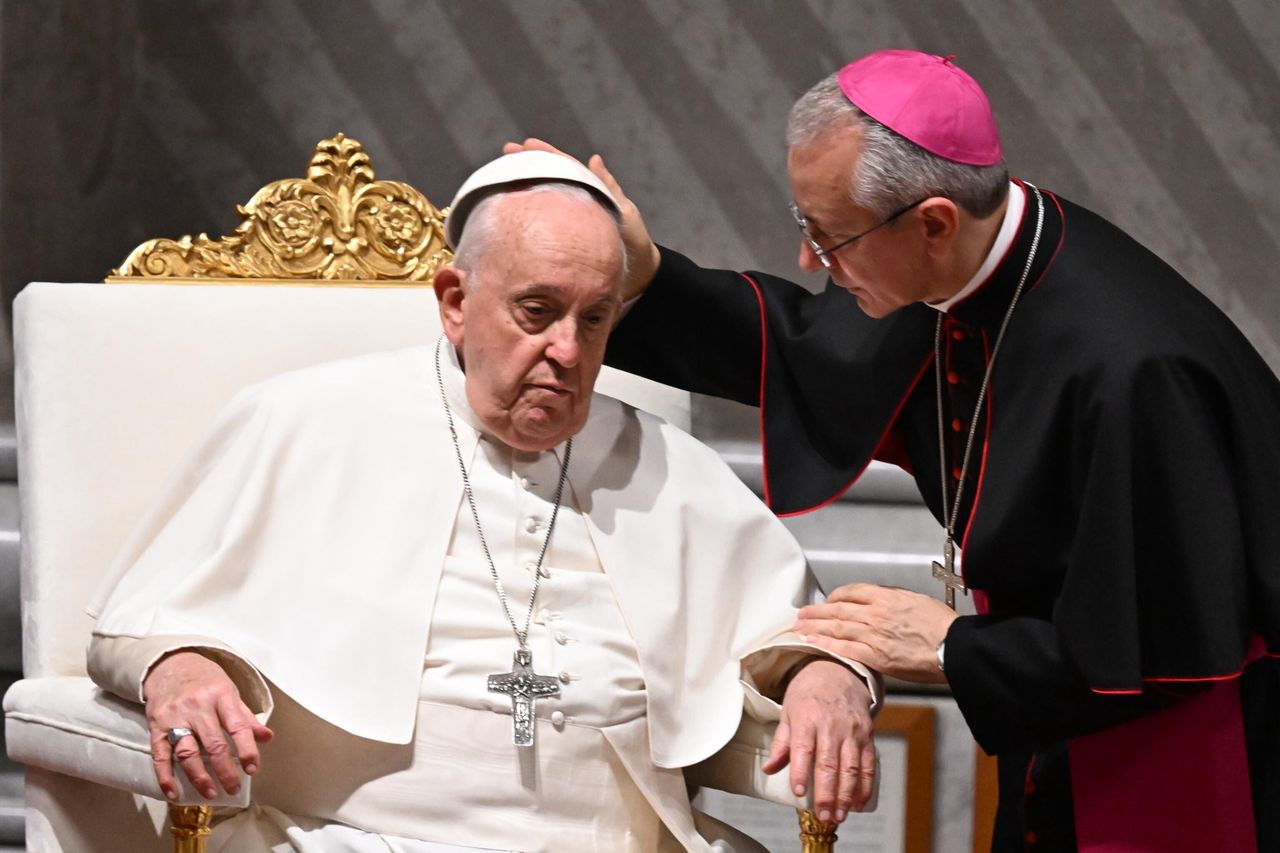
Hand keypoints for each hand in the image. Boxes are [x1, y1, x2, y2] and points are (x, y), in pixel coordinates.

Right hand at [143, 650, 272, 799]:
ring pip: (187, 752)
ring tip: (209, 793)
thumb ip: (246, 717)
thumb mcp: (230, 690)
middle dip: (225, 770)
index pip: (238, 727)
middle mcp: (198, 706)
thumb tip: (267, 738)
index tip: (252, 769)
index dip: (247, 750)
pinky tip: (173, 793)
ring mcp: (175, 716)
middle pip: (213, 744)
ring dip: (198, 777)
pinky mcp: (156, 725)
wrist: (169, 663)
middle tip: (233, 788)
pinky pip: (160, 755)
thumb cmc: (205, 680)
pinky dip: (165, 776)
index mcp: (221, 696)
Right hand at [501, 137, 659, 299]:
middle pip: (548, 179)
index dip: (546, 154)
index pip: (565, 168)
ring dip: (523, 187)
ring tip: (500, 177)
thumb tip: (594, 159)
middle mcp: (574, 206)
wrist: (637, 276)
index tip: (526, 144)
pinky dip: (526, 217)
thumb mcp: (624, 213)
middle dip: (527, 165)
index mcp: (590, 193)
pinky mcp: (561, 244)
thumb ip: (609, 189)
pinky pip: (540, 226)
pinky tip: (508, 213)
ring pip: (542, 200)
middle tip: (505, 153)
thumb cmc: (634, 242)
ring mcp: (566, 224)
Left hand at [762, 659, 874, 822]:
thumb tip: (770, 769)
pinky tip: (859, 803)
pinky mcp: (867, 735)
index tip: (798, 791)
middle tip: (823, 816)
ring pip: (850, 767)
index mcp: (807, 717)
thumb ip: (781, 743)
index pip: (803, 748)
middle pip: (829, 763)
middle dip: (826, 793)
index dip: (801, 771)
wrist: (838, 670)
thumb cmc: (809, 692)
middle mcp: (831, 725)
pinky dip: (865, 786)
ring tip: (839, 815)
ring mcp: (851, 731)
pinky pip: (868, 764)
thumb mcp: (788, 711)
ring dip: (846, 795)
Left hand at [795, 583, 957, 683]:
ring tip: (799, 628)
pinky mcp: (877, 657)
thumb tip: (879, 601)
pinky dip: (828, 646)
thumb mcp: (916, 600)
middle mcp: (876, 614)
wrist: (954, 647)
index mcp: (887, 597)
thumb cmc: (942, 625)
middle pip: (838, 610)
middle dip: (816, 612)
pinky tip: (814, 644)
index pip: (851, 592)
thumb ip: (893, 600)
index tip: (826, 601)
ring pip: (837, 628)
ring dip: (815, 628)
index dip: (835, 597)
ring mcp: (874, 635)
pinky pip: (846, 650)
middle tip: (801, 614)